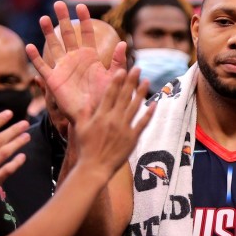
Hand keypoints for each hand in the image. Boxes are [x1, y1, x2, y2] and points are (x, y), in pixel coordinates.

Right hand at [25, 1, 127, 124]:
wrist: (93, 116)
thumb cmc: (104, 98)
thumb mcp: (113, 78)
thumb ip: (117, 61)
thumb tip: (123, 43)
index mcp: (90, 56)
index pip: (87, 34)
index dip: (84, 20)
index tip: (81, 6)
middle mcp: (75, 59)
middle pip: (68, 34)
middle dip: (63, 19)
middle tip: (58, 4)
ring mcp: (63, 68)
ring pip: (53, 46)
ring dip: (48, 32)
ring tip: (44, 18)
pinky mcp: (53, 80)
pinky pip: (42, 67)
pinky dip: (35, 58)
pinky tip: (29, 46)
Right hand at [71, 66, 153, 180]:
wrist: (95, 167)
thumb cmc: (86, 148)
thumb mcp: (81, 128)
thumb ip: (85, 113)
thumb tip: (87, 101)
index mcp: (100, 115)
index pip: (110, 94)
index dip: (117, 81)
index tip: (122, 70)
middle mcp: (113, 119)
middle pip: (124, 96)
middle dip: (131, 81)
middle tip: (138, 68)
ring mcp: (124, 128)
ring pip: (135, 106)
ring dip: (141, 92)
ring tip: (146, 81)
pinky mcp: (132, 138)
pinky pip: (142, 123)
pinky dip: (149, 113)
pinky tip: (154, 103)